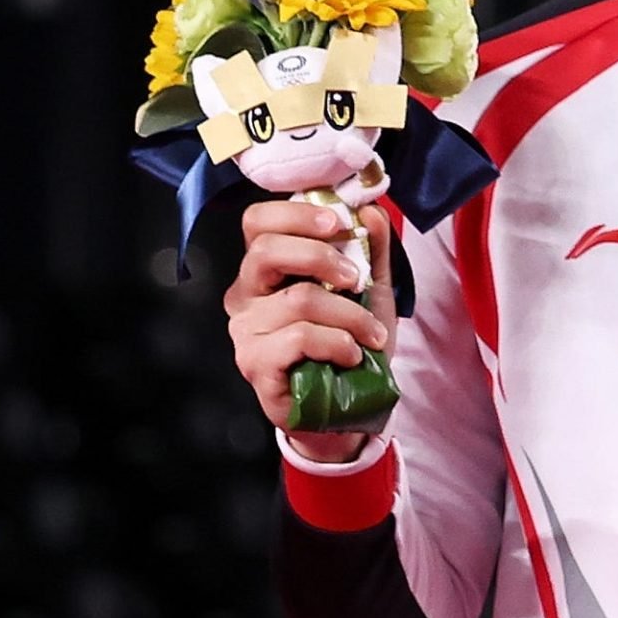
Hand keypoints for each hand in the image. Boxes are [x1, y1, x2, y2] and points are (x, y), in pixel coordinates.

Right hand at [225, 200, 395, 457]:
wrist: (350, 407)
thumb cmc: (352, 343)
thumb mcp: (370, 292)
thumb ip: (370, 250)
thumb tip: (370, 210)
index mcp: (266, 269)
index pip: (257, 222)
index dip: (295, 215)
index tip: (339, 223)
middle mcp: (245, 295)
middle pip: (265, 252)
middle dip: (321, 257)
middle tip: (357, 280)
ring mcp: (245, 331)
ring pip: (298, 300)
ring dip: (350, 316)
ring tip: (372, 334)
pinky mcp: (255, 364)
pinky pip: (299, 339)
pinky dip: (338, 344)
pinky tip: (353, 356)